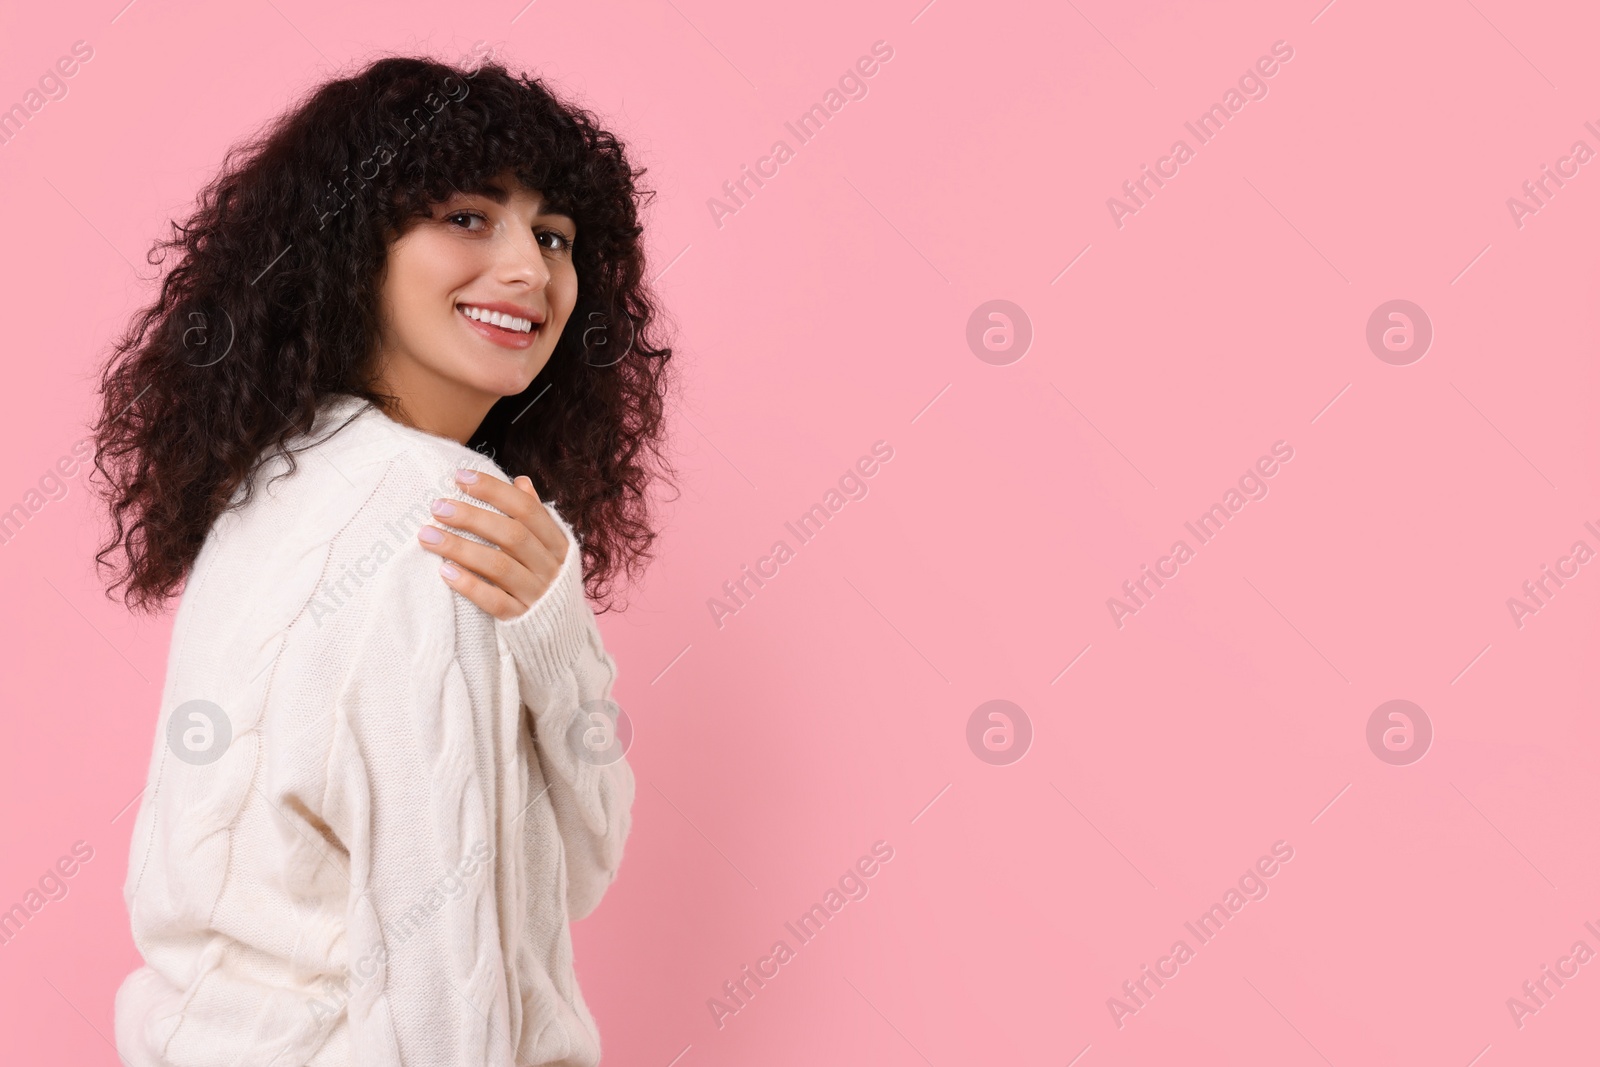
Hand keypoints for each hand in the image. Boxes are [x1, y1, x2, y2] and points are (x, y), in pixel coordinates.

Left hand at [416, 469, 571, 620]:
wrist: (561, 638)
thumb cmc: (547, 584)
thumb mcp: (550, 549)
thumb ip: (535, 517)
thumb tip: (521, 480)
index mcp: (558, 544)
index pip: (527, 509)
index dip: (494, 491)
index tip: (460, 477)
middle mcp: (550, 567)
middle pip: (512, 535)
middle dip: (472, 517)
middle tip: (437, 507)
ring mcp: (538, 595)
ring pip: (500, 566)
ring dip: (461, 548)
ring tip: (428, 536)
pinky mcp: (521, 620)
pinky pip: (495, 602)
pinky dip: (470, 586)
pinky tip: (445, 572)